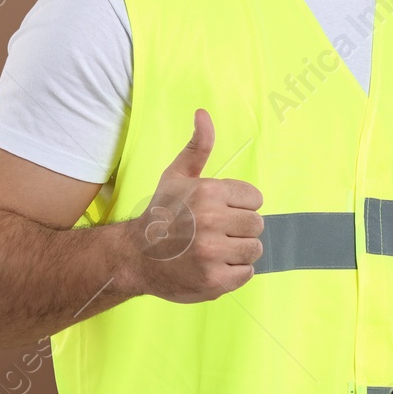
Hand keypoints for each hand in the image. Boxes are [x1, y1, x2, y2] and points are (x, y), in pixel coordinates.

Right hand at [125, 108, 263, 303]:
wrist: (135, 257)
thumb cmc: (161, 214)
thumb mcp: (176, 176)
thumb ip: (197, 147)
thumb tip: (203, 113)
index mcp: (208, 192)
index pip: (255, 198)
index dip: (239, 206)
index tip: (220, 212)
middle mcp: (211, 221)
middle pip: (257, 224)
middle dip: (240, 229)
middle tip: (216, 233)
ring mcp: (213, 252)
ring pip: (254, 249)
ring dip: (238, 251)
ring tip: (215, 249)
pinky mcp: (215, 280)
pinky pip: (247, 273)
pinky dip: (234, 272)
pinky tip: (214, 266)